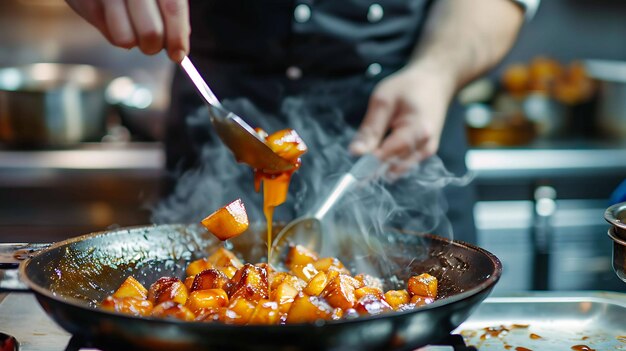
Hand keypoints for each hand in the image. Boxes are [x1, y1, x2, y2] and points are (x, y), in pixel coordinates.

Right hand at [65, 0, 189, 61]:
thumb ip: (171, 8)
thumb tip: (178, 44)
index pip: (173, 8)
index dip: (178, 36)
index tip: (179, 54)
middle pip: (151, 31)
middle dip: (155, 46)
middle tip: (154, 45)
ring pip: (126, 39)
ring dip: (135, 43)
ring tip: (135, 31)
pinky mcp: (86, 3)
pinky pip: (110, 35)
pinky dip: (118, 35)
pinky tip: (118, 20)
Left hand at [349, 64, 455, 174]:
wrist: (436, 82)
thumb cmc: (408, 87)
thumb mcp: (383, 100)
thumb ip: (370, 129)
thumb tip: (355, 153)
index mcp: (416, 132)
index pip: (386, 157)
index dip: (366, 162)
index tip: (354, 161)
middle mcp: (425, 147)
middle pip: (392, 167)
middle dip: (373, 165)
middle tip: (362, 152)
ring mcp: (427, 152)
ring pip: (397, 169)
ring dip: (382, 164)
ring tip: (376, 144)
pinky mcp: (425, 153)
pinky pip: (403, 164)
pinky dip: (391, 160)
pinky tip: (386, 146)